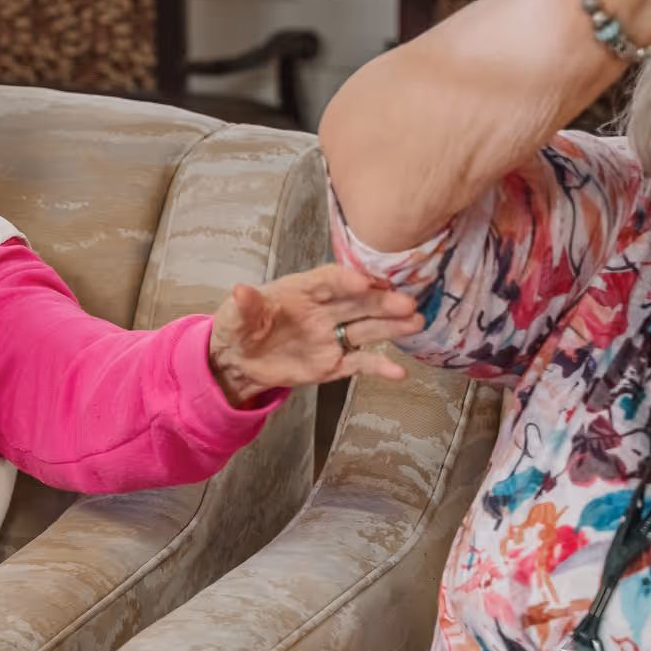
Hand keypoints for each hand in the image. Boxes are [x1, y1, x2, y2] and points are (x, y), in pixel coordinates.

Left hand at [206, 264, 424, 407]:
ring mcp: (331, 336)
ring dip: (390, 326)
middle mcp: (323, 310)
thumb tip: (241, 290)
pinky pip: (359, 363)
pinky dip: (378, 367)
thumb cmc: (240, 328)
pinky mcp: (333, 363)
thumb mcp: (234, 316)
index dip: (346, 278)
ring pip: (366, 328)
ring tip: (415, 322)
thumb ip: (243, 306)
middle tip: (406, 302)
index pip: (328, 280)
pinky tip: (399, 372)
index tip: (365, 281)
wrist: (239, 362)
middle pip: (357, 302)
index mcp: (301, 291)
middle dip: (381, 300)